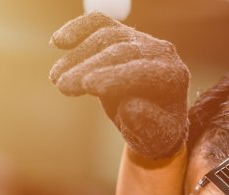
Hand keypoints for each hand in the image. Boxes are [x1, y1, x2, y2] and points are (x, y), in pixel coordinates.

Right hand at [49, 13, 189, 159]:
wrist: (152, 119)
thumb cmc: (153, 130)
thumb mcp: (152, 137)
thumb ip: (145, 124)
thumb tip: (131, 107)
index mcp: (173, 76)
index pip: (143, 72)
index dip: (115, 77)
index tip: (88, 86)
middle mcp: (161, 52)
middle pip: (121, 52)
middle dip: (89, 68)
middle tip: (63, 86)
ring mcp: (141, 40)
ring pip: (106, 37)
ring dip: (77, 56)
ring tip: (56, 78)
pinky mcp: (122, 34)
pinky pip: (99, 24)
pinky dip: (78, 29)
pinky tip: (58, 41)